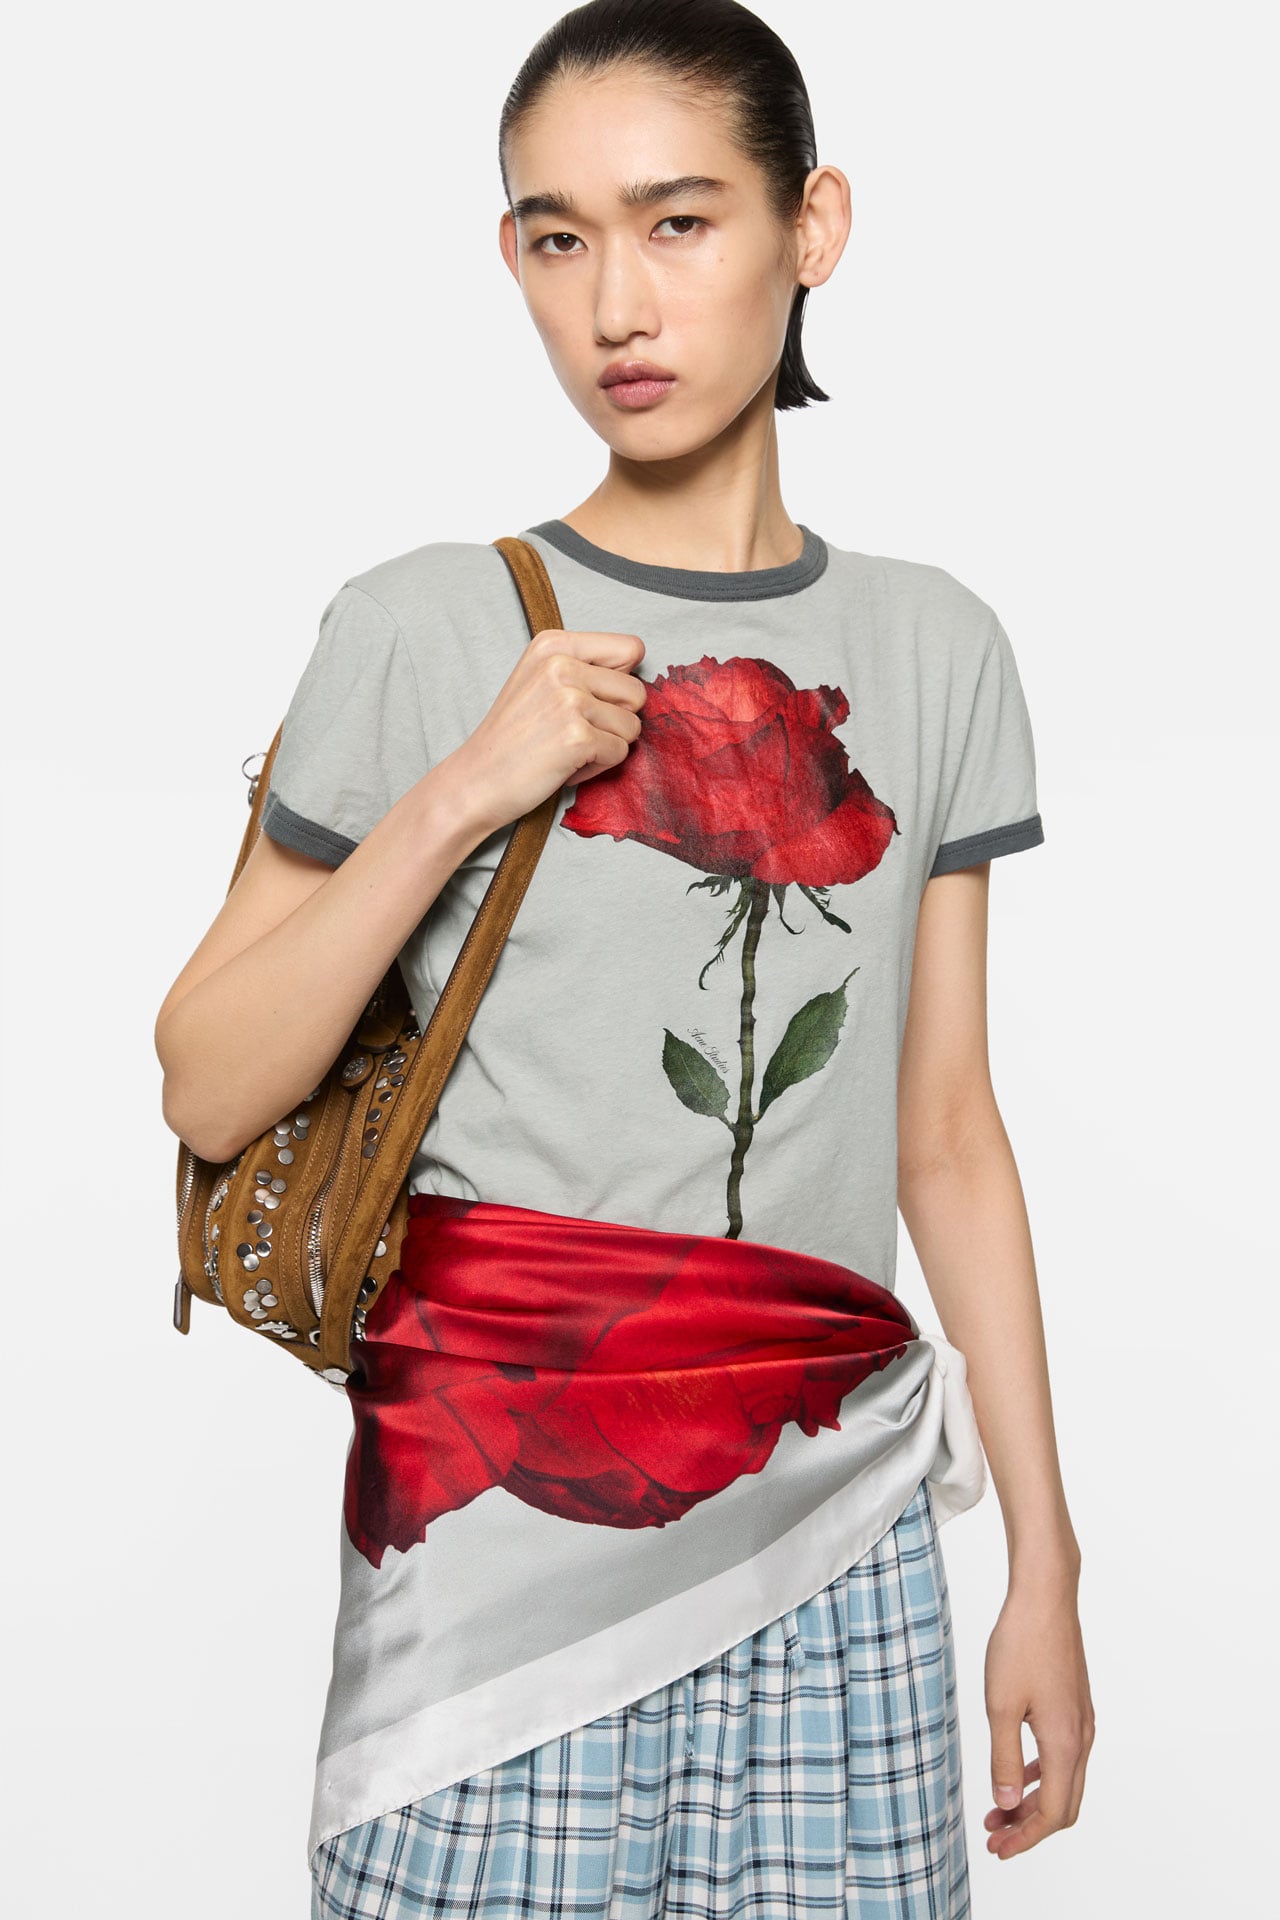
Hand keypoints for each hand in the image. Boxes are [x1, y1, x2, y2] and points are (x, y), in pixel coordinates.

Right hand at [450, 626, 647, 835]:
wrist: (476, 780)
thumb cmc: (513, 737)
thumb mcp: (539, 679)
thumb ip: (584, 666)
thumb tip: (638, 664)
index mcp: (553, 644)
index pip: (631, 648)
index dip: (620, 683)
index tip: (590, 701)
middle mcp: (561, 664)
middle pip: (637, 692)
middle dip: (615, 719)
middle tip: (576, 732)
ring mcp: (570, 700)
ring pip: (632, 726)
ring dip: (607, 745)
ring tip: (568, 748)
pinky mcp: (577, 737)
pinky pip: (620, 752)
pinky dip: (598, 767)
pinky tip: (566, 765)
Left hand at [982, 1570, 1094, 1857]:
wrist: (1045, 1596)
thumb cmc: (1020, 1644)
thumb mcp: (999, 1705)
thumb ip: (1003, 1759)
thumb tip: (1006, 1805)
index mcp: (1066, 1743)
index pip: (1053, 1812)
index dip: (1025, 1837)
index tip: (997, 1849)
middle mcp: (1082, 1738)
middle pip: (1064, 1805)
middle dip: (1030, 1827)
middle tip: (994, 1837)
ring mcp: (1082, 1722)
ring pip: (1065, 1781)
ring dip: (1034, 1802)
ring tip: (999, 1811)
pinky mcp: (1075, 1706)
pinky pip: (1064, 1757)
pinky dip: (1041, 1775)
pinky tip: (1017, 1774)